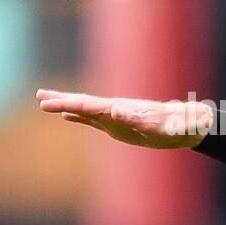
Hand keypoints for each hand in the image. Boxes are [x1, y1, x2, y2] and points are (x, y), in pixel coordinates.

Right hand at [35, 88, 213, 149]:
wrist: (187, 125)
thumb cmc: (174, 127)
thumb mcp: (157, 126)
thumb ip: (136, 118)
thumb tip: (114, 110)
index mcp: (119, 109)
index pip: (87, 105)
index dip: (66, 104)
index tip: (47, 103)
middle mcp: (115, 110)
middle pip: (82, 103)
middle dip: (60, 100)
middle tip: (38, 97)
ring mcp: (115, 116)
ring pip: (84, 110)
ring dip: (64, 106)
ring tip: (44, 102)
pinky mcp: (119, 124)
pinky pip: (93, 119)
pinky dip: (78, 116)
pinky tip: (68, 116)